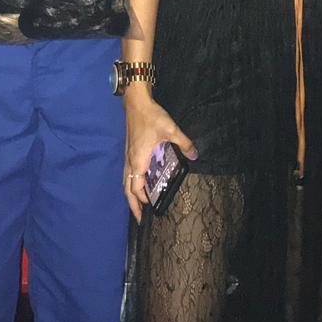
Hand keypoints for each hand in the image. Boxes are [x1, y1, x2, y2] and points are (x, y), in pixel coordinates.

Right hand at [123, 92, 196, 223]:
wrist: (136, 102)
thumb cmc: (151, 117)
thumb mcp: (171, 129)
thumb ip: (183, 143)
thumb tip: (195, 156)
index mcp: (138, 160)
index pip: (136, 187)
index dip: (142, 199)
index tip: (151, 209)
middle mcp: (130, 161)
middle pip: (127, 188)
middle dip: (132, 204)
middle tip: (139, 219)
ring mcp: (128, 156)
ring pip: (126, 181)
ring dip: (130, 195)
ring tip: (138, 206)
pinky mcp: (129, 151)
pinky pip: (128, 174)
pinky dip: (131, 184)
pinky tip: (139, 184)